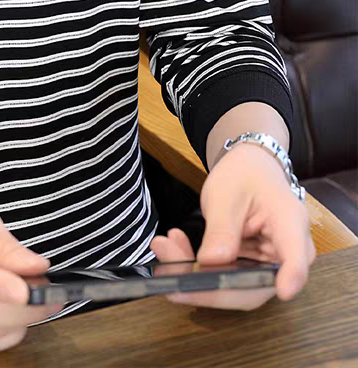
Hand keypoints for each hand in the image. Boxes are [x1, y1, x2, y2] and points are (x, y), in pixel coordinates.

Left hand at [150, 143, 314, 308]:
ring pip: (234, 287)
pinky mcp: (250, 269)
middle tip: (167, 270)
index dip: (290, 278)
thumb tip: (210, 262)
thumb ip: (222, 230)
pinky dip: (194, 267)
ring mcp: (268, 266)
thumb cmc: (244, 176)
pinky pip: (223, 278)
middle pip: (255, 286)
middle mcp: (286, 254)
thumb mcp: (226, 195)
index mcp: (290, 226)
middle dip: (207, 286)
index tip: (283, 291)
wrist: (248, 170)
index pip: (297, 259)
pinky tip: (173, 246)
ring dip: (193, 275)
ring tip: (163, 246)